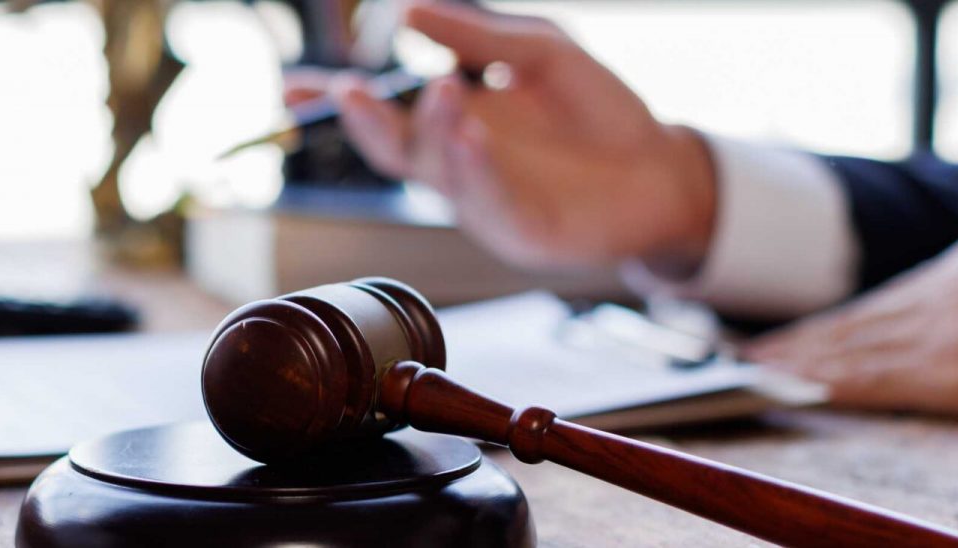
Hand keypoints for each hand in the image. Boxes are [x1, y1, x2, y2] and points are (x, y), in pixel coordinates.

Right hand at [287, 1, 717, 271]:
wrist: (663, 167)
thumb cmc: (598, 111)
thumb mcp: (540, 51)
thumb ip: (479, 37)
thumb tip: (409, 11)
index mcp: (452, 120)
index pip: (383, 109)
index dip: (334, 102)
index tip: (294, 88)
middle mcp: (456, 163)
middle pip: (391, 149)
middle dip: (364, 123)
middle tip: (350, 91)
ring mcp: (484, 199)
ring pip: (437, 173)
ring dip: (431, 133)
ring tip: (442, 92)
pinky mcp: (520, 228)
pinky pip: (488, 200)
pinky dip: (475, 168)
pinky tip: (473, 136)